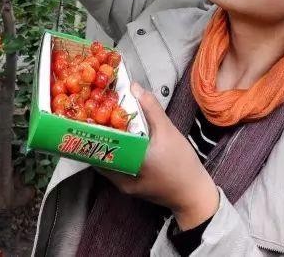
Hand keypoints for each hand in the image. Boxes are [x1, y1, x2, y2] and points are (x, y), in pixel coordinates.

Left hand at [96, 83, 219, 230]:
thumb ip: (151, 109)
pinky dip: (117, 151)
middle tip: (95, 113)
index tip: (88, 112)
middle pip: (100, 152)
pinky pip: (118, 165)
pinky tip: (122, 137)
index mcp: (126, 167)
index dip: (92, 129)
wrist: (195, 195)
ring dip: (107, 141)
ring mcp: (125, 185)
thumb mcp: (168, 132)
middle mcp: (119, 180)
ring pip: (108, 159)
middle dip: (98, 133)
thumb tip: (134, 88)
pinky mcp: (132, 185)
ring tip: (106, 121)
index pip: (97, 147)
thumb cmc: (182, 165)